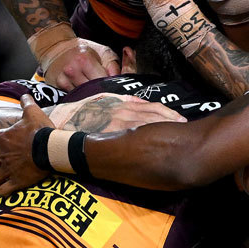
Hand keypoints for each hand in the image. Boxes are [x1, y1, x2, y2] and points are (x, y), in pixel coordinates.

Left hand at [0, 95, 56, 195]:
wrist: (51, 149)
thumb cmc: (40, 131)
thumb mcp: (33, 113)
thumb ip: (27, 104)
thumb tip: (24, 95)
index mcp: (1, 139)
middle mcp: (0, 157)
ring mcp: (7, 171)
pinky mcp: (17, 182)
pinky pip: (4, 191)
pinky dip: (4, 190)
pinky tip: (6, 190)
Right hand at [46, 39, 119, 89]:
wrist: (61, 48)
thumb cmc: (87, 51)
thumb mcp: (104, 53)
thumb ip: (113, 66)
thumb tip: (118, 80)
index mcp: (84, 59)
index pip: (102, 80)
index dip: (110, 85)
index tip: (115, 87)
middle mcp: (72, 69)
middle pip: (92, 90)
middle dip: (102, 92)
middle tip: (108, 91)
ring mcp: (63, 78)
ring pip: (83, 95)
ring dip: (91, 95)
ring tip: (96, 89)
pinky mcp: (58, 84)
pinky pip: (74, 95)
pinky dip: (81, 94)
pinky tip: (84, 89)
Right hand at [47, 93, 186, 132]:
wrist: (63, 120)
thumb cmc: (87, 110)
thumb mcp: (108, 100)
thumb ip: (127, 102)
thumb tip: (146, 106)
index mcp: (123, 102)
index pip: (152, 107)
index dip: (169, 114)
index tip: (181, 120)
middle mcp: (122, 111)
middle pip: (153, 118)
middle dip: (171, 124)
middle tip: (185, 131)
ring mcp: (116, 125)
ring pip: (146, 128)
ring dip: (163, 132)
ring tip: (177, 138)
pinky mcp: (110, 136)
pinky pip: (132, 139)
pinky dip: (146, 139)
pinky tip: (156, 146)